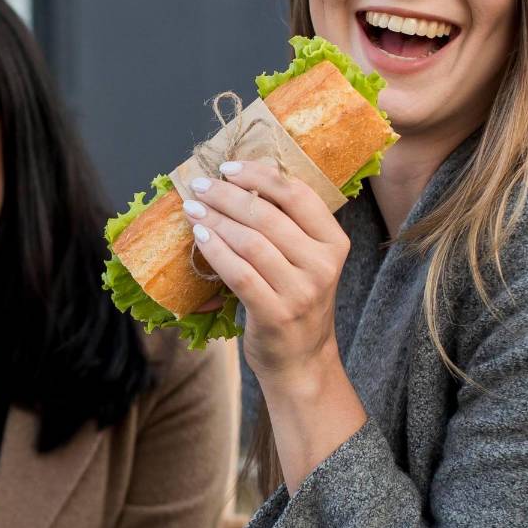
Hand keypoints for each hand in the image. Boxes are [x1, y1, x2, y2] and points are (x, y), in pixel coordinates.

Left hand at [188, 160, 349, 388]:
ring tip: (193, 208)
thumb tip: (245, 179)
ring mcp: (301, 292)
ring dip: (216, 219)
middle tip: (199, 186)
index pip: (297, 195)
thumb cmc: (296, 302)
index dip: (259, 176)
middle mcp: (323, 265)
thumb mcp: (307, 261)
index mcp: (334, 243)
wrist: (301, 360)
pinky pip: (238, 273)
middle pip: (267, 216)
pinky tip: (200, 236)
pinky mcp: (275, 314)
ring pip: (250, 242)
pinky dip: (215, 250)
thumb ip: (288, 226)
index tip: (228, 168)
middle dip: (227, 195)